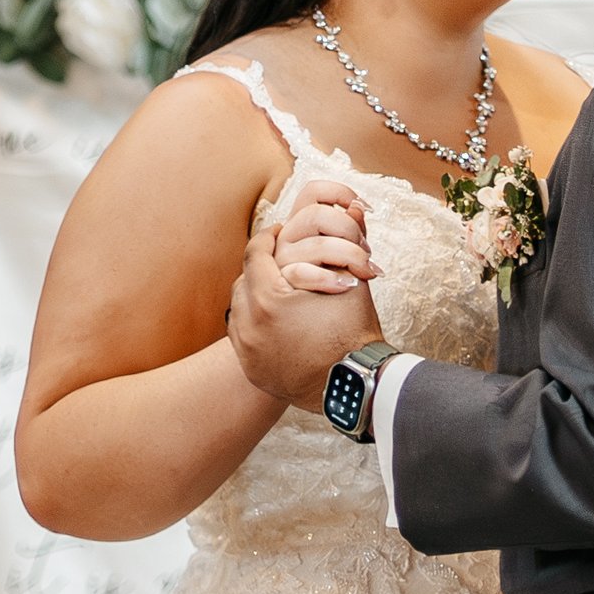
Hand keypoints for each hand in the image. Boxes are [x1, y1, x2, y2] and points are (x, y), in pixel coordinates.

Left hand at [228, 215, 379, 410]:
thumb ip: (346, 241)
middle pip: (243, 281)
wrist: (352, 387)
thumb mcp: (352, 282)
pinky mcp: (250, 368)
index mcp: (269, 299)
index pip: (256, 253)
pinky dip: (252, 323)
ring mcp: (246, 349)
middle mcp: (249, 324)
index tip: (279, 233)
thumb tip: (355, 206)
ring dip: (253, 296)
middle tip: (276, 262)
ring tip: (273, 290)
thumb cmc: (354, 334)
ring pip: (238, 308)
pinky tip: (271, 319)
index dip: (268, 238)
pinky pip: (240, 335)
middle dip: (259, 269)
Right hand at [274, 187, 378, 297]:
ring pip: (316, 243)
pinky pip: (301, 273)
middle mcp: (285, 242)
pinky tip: (348, 285)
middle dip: (348, 229)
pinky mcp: (279, 289)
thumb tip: (358, 207)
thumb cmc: (340, 305)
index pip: (312, 193)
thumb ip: (351, 234)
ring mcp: (280, 264)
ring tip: (364, 272)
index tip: (364, 206)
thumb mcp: (347, 263)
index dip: (337, 191)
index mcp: (299, 231)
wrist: (329, 345)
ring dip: (349, 254)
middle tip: (366, 252)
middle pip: (316, 214)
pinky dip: (329, 278)